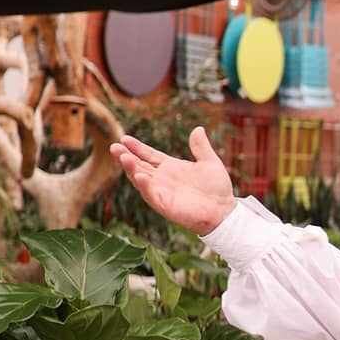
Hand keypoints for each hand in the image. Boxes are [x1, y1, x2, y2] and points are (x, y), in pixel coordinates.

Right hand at [110, 127, 234, 236]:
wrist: (225, 210)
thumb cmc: (217, 188)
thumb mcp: (209, 162)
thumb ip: (201, 147)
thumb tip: (198, 128)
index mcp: (170, 167)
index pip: (148, 155)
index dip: (136, 147)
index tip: (124, 138)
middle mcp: (162, 179)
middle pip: (139, 166)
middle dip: (126, 156)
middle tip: (114, 147)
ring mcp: (162, 192)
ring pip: (141, 179)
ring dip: (132, 169)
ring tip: (124, 157)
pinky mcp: (165, 205)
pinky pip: (151, 195)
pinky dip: (145, 187)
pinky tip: (141, 176)